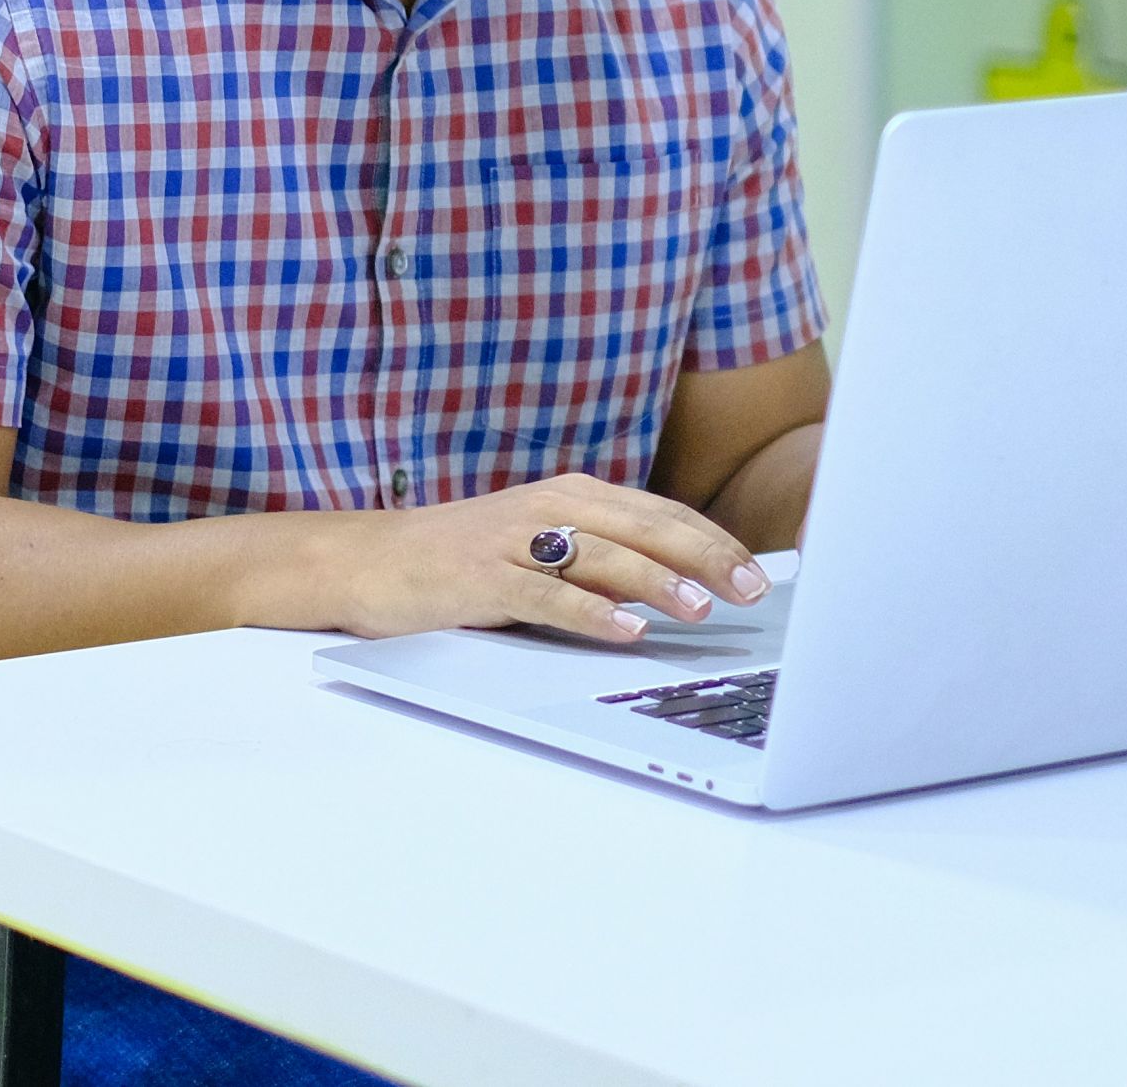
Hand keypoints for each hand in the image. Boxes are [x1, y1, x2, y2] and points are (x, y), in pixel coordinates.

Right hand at [279, 475, 770, 646]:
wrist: (366, 559)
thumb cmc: (462, 560)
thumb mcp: (539, 548)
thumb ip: (601, 561)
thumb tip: (683, 591)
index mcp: (569, 497)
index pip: (659, 514)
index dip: (713, 541)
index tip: (760, 573)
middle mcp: (547, 508)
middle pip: (643, 528)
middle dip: (703, 558)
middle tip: (750, 590)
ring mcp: (513, 540)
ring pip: (601, 556)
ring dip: (656, 581)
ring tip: (702, 608)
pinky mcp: (482, 578)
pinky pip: (546, 596)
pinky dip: (590, 612)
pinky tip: (626, 630)